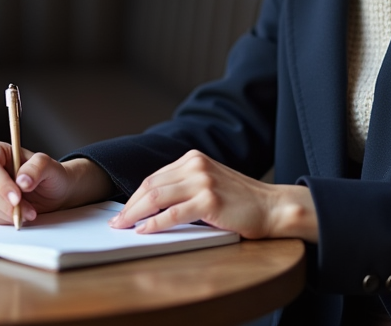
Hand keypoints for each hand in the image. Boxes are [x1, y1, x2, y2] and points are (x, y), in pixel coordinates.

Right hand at [0, 141, 111, 224]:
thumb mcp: (53, 168)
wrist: (61, 193)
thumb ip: (38, 168)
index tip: (18, 195)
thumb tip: (21, 179)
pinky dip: (4, 220)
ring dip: (6, 212)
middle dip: (5, 201)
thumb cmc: (57, 176)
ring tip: (32, 213)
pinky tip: (23, 217)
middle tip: (29, 211)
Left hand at [109, 150, 318, 241]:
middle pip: (151, 185)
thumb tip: (150, 205)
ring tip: (124, 228)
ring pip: (157, 197)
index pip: (154, 177)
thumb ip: (185, 187)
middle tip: (116, 222)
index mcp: (194, 158)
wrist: (273, 207)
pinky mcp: (210, 201)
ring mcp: (203, 181)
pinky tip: (144, 231)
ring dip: (135, 214)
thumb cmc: (242, 201)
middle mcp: (196, 165)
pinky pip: (173, 214)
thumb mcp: (210, 184)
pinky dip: (154, 223)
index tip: (122, 211)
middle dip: (130, 206)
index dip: (135, 196)